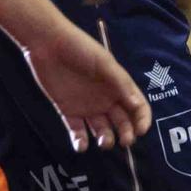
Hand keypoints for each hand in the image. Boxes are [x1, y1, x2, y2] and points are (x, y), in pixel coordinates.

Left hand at [20, 24, 151, 153]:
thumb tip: (137, 105)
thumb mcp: (104, 63)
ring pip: (101, 130)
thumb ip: (120, 83)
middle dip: (126, 133)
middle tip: (124, 141)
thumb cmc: (80, 49)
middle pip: (122, 122)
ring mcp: (87, 106)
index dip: (142, 120)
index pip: (137, 106)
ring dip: (105, 139)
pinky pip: (77, 131)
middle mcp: (105, 98)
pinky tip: (81, 145)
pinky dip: (80, 141)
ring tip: (103, 141)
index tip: (140, 131)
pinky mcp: (68, 111)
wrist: (48, 44)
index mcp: (118, 86)